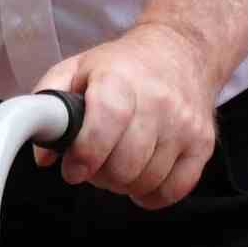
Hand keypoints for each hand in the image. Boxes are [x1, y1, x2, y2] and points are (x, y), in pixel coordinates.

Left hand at [42, 22, 217, 207]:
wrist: (181, 52)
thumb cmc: (124, 66)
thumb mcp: (77, 69)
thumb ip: (49, 106)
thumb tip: (44, 156)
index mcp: (120, 80)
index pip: (106, 124)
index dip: (85, 155)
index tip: (73, 169)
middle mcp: (158, 102)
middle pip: (125, 166)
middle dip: (100, 175)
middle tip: (95, 164)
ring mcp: (185, 124)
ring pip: (146, 181)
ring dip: (124, 183)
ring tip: (118, 163)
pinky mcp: (203, 143)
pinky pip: (175, 190)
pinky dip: (153, 194)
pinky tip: (142, 177)